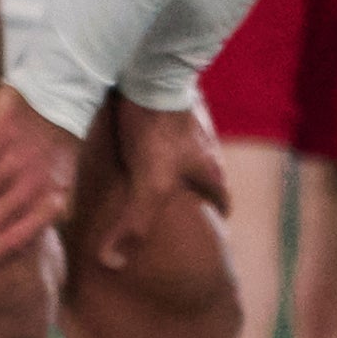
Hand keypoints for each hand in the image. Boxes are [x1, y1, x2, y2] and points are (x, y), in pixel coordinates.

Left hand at [95, 97, 232, 272]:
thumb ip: (134, 224)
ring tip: (155, 179)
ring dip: (177, 167)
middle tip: (179, 208)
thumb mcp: (149, 185)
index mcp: (209, 171)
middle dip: (195, 193)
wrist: (152, 74)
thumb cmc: (158, 132)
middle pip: (206, 178)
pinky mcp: (167, 108)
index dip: (217, 216)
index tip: (211, 228)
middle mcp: (205, 149)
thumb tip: (114, 263)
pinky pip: (166, 134)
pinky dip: (158, 144)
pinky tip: (137, 145)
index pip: (222, 201)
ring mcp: (188, 126)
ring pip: (187, 155)